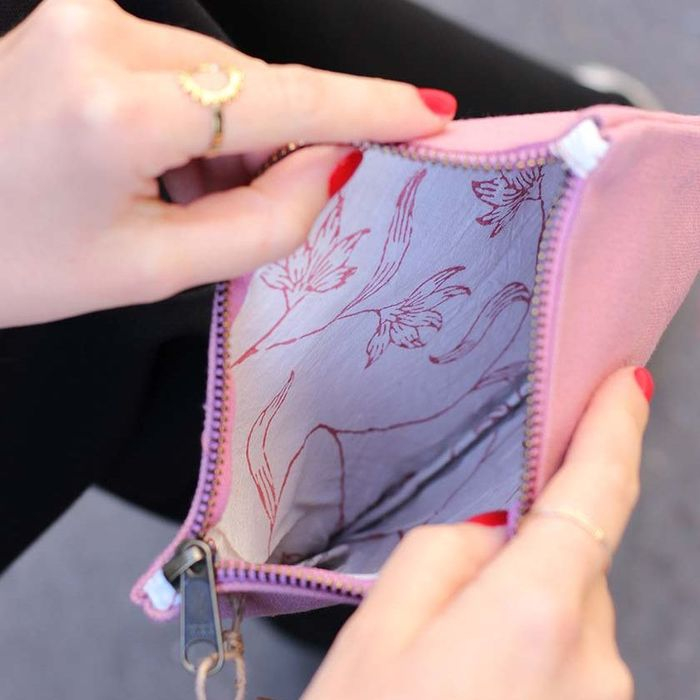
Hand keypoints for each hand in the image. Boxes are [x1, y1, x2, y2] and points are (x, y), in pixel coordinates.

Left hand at [0, 0, 455, 327]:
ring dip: (228, 142)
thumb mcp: (153, 270)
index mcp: (121, 110)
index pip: (284, 99)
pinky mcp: (79, 19)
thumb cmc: (20, 262)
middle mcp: (103, 35)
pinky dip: (194, 123)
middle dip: (273, 151)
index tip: (428, 112)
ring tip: (178, 200)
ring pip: (220, 80)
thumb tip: (331, 165)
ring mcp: (86, 16)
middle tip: (239, 211)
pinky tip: (159, 169)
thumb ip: (262, 223)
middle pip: (254, 90)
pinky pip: (180, 69)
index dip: (368, 108)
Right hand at [302, 366, 652, 699]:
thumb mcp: (382, 628)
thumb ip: (448, 551)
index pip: (594, 497)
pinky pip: (570, 659)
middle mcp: (594, 664)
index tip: (628, 384)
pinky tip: (474, 681)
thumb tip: (500, 520)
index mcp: (534, 618)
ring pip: (569, 613)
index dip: (612, 431)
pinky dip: (531, 647)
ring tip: (448, 654)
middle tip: (453, 578)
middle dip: (526, 547)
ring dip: (522, 605)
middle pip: (572, 561)